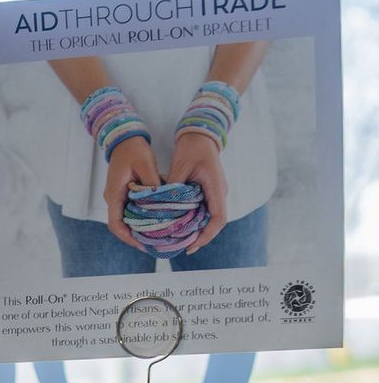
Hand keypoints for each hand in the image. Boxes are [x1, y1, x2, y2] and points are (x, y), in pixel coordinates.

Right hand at [104, 136, 159, 247]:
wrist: (124, 138)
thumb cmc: (133, 149)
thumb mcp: (146, 164)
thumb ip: (152, 183)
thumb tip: (160, 200)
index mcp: (114, 194)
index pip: (115, 224)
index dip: (127, 237)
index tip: (142, 244)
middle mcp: (113, 198)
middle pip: (121, 225)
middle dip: (136, 236)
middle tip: (155, 243)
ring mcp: (117, 196)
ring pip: (126, 218)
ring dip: (139, 227)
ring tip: (157, 234)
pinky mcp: (123, 193)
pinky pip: (130, 210)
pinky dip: (142, 217)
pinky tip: (156, 218)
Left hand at [168, 129, 228, 249]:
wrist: (200, 135)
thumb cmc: (192, 147)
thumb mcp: (179, 166)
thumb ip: (173, 187)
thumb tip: (161, 206)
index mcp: (217, 187)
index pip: (218, 219)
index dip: (207, 235)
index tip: (192, 246)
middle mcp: (220, 193)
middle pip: (215, 223)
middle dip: (200, 237)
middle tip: (181, 247)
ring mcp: (216, 193)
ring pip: (210, 218)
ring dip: (197, 230)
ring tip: (179, 240)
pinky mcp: (210, 191)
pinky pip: (205, 210)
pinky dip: (195, 220)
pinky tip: (180, 226)